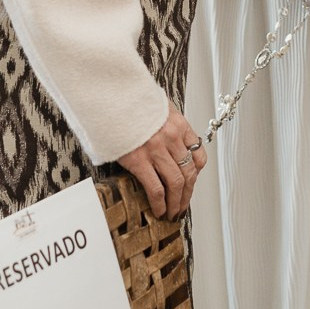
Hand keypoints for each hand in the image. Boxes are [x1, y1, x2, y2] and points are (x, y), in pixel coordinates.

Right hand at [117, 101, 206, 219]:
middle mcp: (171, 137)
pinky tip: (158, 210)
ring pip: (176, 183)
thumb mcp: (158, 106)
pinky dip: (160, 203)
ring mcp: (156, 149)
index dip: (196, 174)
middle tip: (182, 206)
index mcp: (178, 123)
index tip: (191, 183)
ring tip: (172, 212)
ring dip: (176, 202)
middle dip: (187, 194)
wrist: (110, 96)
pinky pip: (155, 188)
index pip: (198, 154)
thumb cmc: (131, 101)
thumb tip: (170, 142)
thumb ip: (167, 124)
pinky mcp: (139, 160)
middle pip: (189, 173)